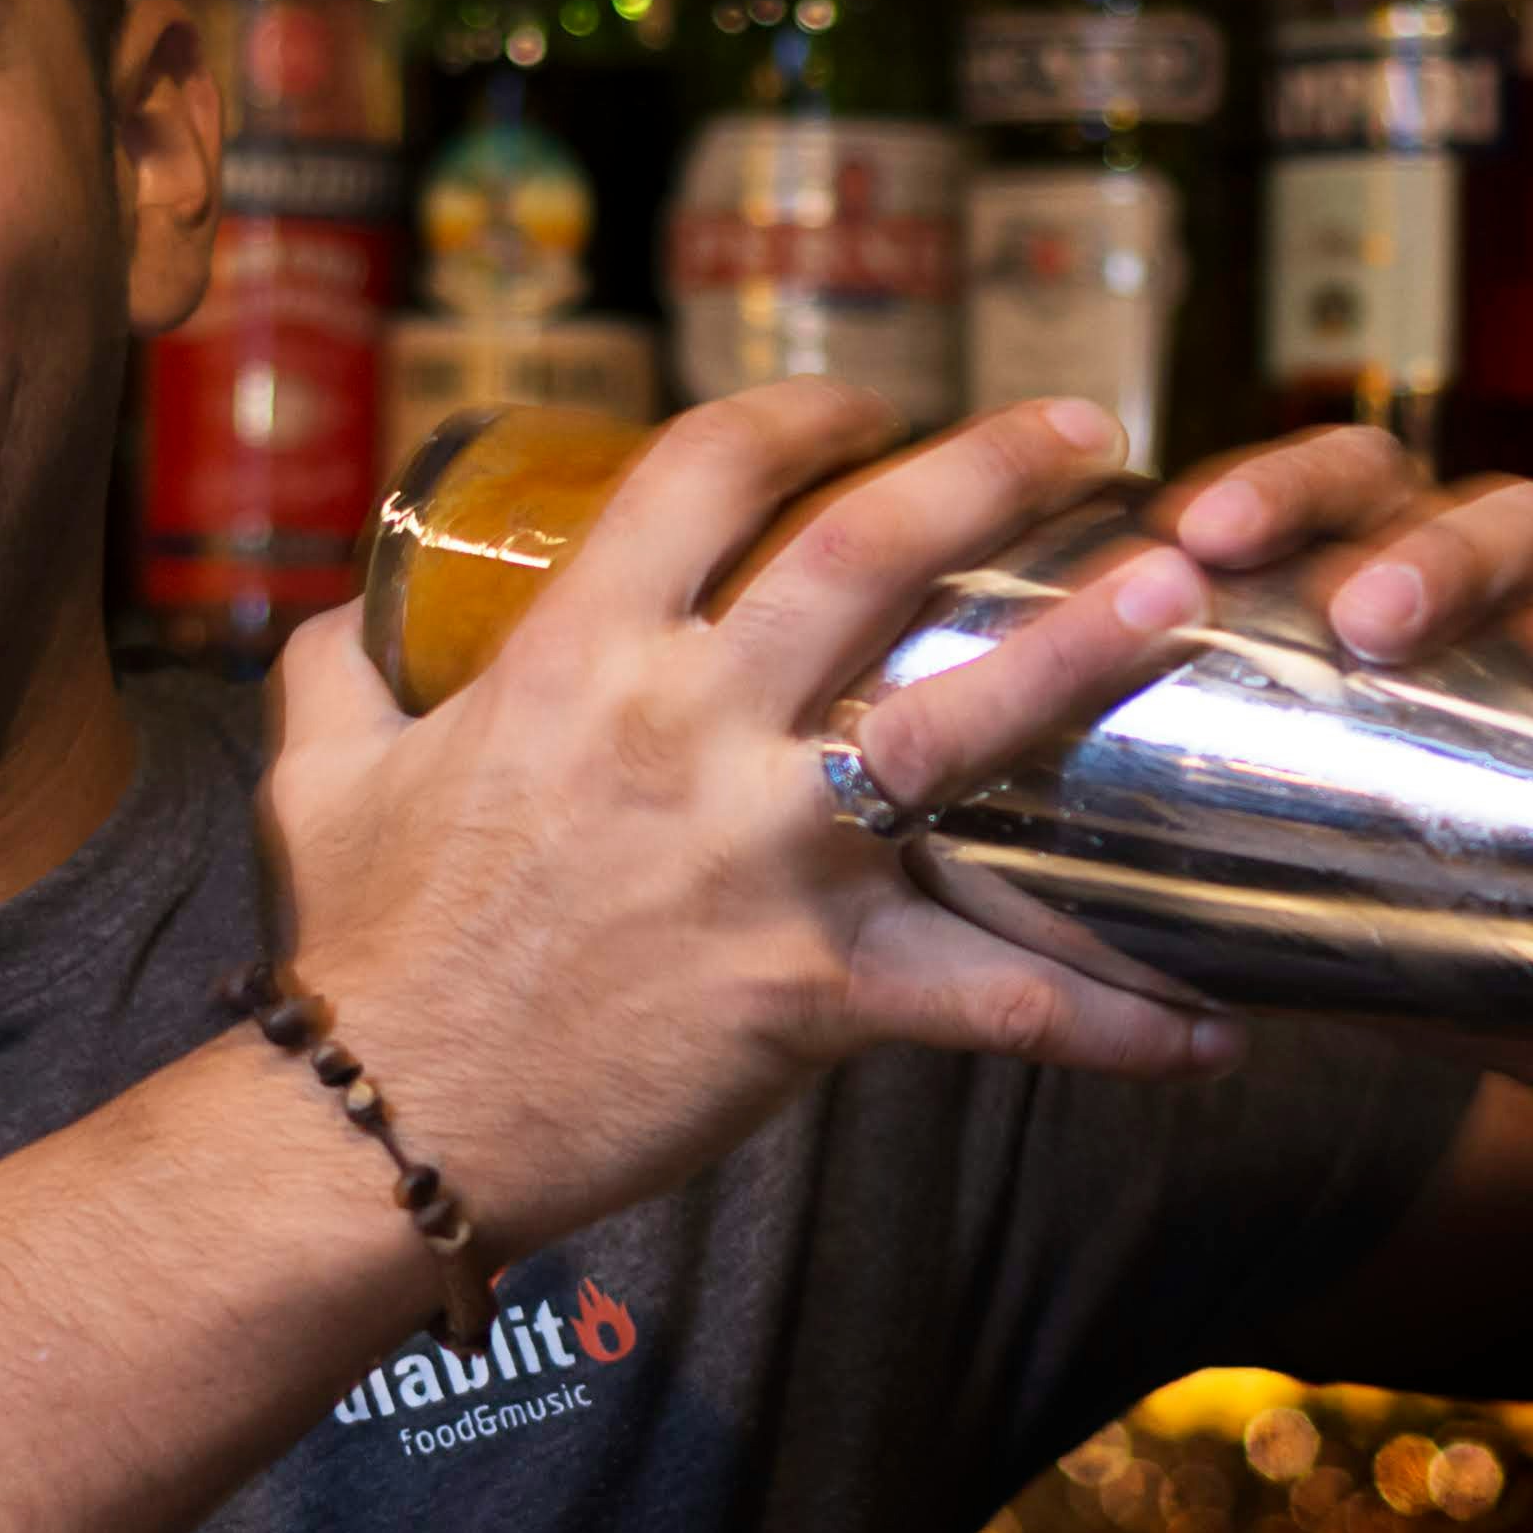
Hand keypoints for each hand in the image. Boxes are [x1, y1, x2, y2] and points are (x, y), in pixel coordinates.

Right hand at [259, 386, 1238, 1264]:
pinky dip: (1115, 1020)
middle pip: (864, 551)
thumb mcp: (317, 777)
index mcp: (574, 658)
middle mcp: (682, 730)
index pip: (709, 471)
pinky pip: (996, 1004)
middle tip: (1088, 430)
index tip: (869, 403)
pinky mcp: (812, 994)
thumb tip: (346, 623)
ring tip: (1186, 593)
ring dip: (1082, 654)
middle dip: (988, 471)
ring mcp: (760, 859)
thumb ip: (340, 676)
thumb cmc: (355, 952)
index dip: (804, 410)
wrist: (372, 1128)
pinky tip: (1215, 1030)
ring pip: (953, 729)